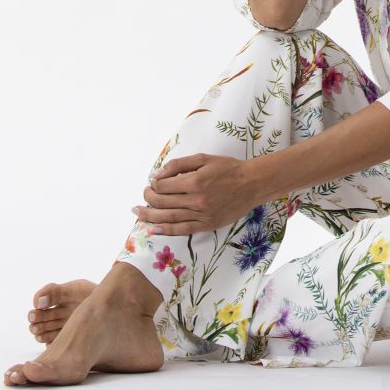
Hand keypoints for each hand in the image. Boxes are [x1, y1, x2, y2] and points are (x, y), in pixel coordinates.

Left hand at [134, 153, 257, 234]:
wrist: (252, 184)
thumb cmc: (228, 168)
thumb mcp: (204, 159)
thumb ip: (179, 164)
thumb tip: (156, 174)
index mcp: (195, 181)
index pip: (163, 186)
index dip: (154, 184)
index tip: (152, 182)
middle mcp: (196, 200)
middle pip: (162, 203)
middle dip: (148, 198)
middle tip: (144, 194)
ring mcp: (201, 215)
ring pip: (168, 218)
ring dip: (149, 216)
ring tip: (137, 213)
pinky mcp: (207, 225)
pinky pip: (182, 230)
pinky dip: (165, 230)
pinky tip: (153, 229)